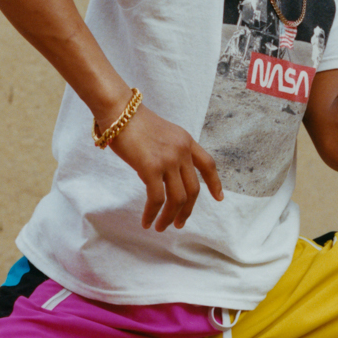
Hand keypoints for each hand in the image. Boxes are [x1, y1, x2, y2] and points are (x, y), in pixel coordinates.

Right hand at [108, 105, 223, 230]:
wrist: (118, 111)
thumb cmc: (132, 122)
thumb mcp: (162, 134)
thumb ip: (170, 153)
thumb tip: (165, 178)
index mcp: (186, 141)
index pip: (208, 164)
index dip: (215, 183)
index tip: (219, 198)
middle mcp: (182, 151)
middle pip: (194, 189)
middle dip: (187, 210)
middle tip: (179, 224)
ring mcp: (168, 159)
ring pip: (178, 198)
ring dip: (170, 217)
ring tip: (162, 227)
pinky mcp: (151, 167)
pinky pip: (157, 199)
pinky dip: (152, 214)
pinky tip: (147, 221)